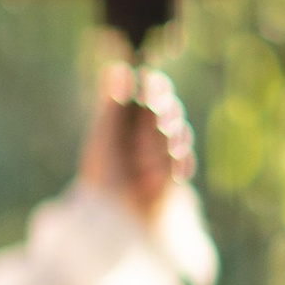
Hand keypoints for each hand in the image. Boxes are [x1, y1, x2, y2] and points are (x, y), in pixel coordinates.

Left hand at [80, 61, 192, 221]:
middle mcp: (152, 134)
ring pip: (179, 136)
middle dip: (161, 114)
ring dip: (159, 145)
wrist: (109, 216)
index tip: (150, 83)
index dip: (156, 88)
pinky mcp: (175, 176)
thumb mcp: (104, 136)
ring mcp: (166, 155)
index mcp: (133, 120)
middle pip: (171, 111)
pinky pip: (183, 163)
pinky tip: (157, 171)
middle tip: (153, 116)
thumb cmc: (101, 174)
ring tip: (140, 160)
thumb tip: (118, 68)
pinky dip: (171, 166)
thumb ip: (112, 105)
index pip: (154, 94)